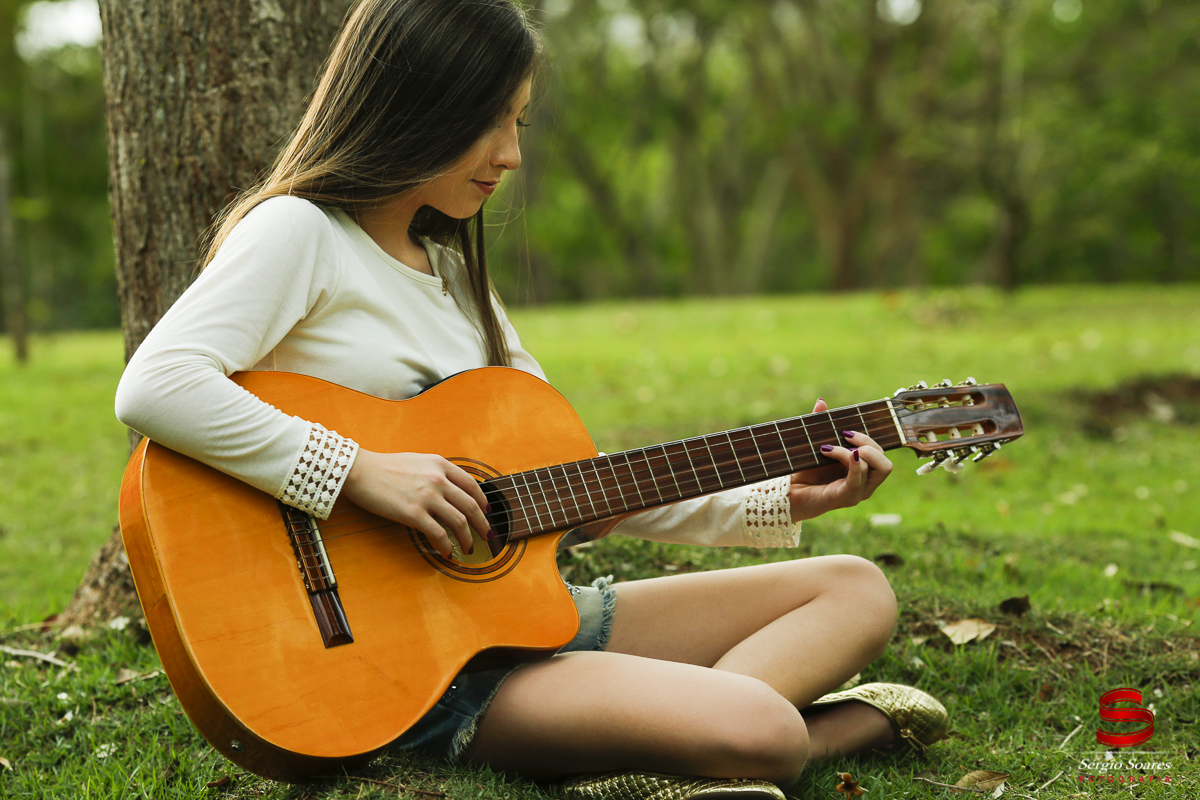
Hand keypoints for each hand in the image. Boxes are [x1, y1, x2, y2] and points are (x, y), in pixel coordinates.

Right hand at [341, 450, 491, 557]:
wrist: (359, 471)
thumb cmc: (385, 467)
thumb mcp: (418, 461)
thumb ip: (436, 472)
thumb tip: (451, 489)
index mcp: (440, 464)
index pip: (472, 485)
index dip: (483, 501)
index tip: (487, 512)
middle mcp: (438, 479)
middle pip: (471, 506)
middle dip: (482, 524)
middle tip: (487, 536)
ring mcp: (427, 496)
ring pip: (459, 522)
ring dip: (467, 539)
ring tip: (467, 548)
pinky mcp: (413, 513)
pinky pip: (438, 534)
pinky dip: (446, 546)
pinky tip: (446, 553)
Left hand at [787, 398, 892, 521]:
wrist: (790, 493)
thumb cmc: (806, 472)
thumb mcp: (817, 446)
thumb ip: (821, 425)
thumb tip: (821, 401)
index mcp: (863, 472)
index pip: (880, 454)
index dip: (868, 439)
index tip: (844, 432)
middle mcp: (865, 484)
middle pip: (886, 463)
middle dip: (869, 444)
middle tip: (845, 437)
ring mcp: (858, 492)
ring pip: (879, 469)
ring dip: (858, 451)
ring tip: (831, 448)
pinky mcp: (846, 497)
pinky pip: (858, 479)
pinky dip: (852, 462)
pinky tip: (840, 452)